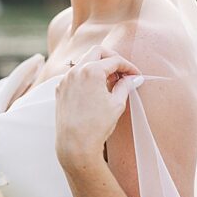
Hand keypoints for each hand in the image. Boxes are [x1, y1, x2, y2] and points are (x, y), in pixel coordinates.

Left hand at [54, 51, 138, 171]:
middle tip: (123, 71)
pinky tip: (96, 89)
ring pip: (84, 61)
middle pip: (97, 52)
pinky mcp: (60, 88)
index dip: (128, 67)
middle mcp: (76, 70)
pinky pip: (75, 74)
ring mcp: (66, 78)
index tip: (136, 75)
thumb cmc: (97, 126)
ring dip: (99, 66)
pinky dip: (87, 75)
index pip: (114, 60)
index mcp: (91, 71)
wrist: (75, 144)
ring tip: (111, 81)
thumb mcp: (117, 104)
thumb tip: (133, 78)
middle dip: (112, 58)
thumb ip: (125, 86)